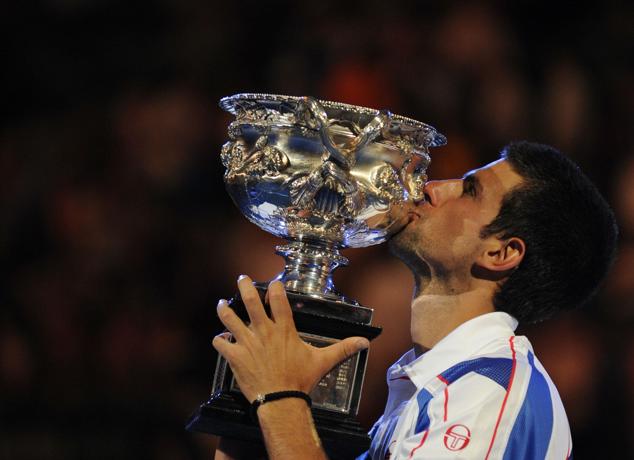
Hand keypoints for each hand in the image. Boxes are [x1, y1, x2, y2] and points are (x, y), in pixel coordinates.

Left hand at [212, 275, 369, 402]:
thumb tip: (364, 343)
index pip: (279, 300)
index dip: (275, 288)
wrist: (281, 400)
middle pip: (251, 301)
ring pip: (230, 319)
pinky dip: (219, 340)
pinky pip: (221, 343)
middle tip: (241, 278)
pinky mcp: (235, 356)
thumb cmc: (300, 380)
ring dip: (225, 310)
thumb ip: (342, 349)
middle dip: (244, 287)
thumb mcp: (323, 361)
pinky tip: (220, 339)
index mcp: (284, 329)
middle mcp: (264, 331)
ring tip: (222, 304)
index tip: (272, 283)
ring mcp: (247, 342)